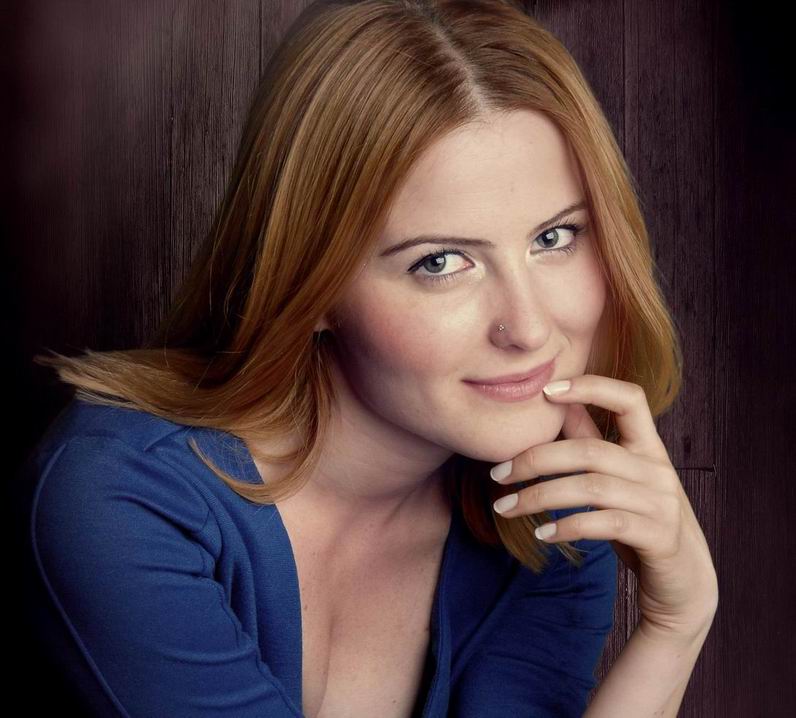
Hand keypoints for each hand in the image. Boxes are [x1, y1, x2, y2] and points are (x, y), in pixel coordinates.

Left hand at [489, 375, 718, 638]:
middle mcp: (657, 469)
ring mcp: (660, 503)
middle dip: (536, 460)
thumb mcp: (620, 477)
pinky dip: (569, 526)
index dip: (592, 387)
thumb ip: (591, 441)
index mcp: (649, 446)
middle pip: (590, 451)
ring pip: (591, 488)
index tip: (546, 390)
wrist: (684, 580)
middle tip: (497, 474)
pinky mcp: (658, 537)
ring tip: (506, 507)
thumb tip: (557, 403)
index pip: (630, 399)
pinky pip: (605, 524)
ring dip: (540, 497)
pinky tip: (542, 534)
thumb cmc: (641, 519)